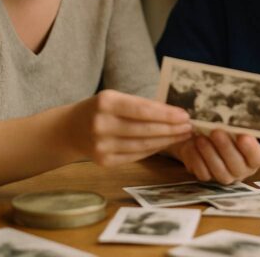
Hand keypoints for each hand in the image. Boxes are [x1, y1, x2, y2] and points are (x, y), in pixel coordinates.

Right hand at [68, 90, 192, 167]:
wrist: (70, 129)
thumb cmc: (100, 109)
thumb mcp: (115, 98)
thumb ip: (140, 105)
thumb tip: (174, 113)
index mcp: (105, 102)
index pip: (142, 110)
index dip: (166, 114)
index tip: (185, 115)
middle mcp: (101, 124)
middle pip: (145, 129)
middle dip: (171, 128)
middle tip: (189, 127)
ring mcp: (101, 145)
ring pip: (142, 145)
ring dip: (166, 140)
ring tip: (182, 135)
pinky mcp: (104, 161)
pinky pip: (136, 155)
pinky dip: (154, 150)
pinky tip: (166, 144)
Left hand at [169, 129, 259, 183]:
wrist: (204, 135)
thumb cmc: (225, 127)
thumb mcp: (233, 123)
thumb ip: (237, 123)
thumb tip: (236, 115)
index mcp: (254, 157)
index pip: (258, 157)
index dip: (251, 149)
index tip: (243, 136)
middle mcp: (242, 170)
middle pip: (237, 166)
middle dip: (226, 148)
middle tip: (216, 132)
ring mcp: (225, 176)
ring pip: (220, 172)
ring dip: (209, 154)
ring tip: (200, 138)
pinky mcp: (208, 178)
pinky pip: (203, 174)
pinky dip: (197, 159)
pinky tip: (192, 146)